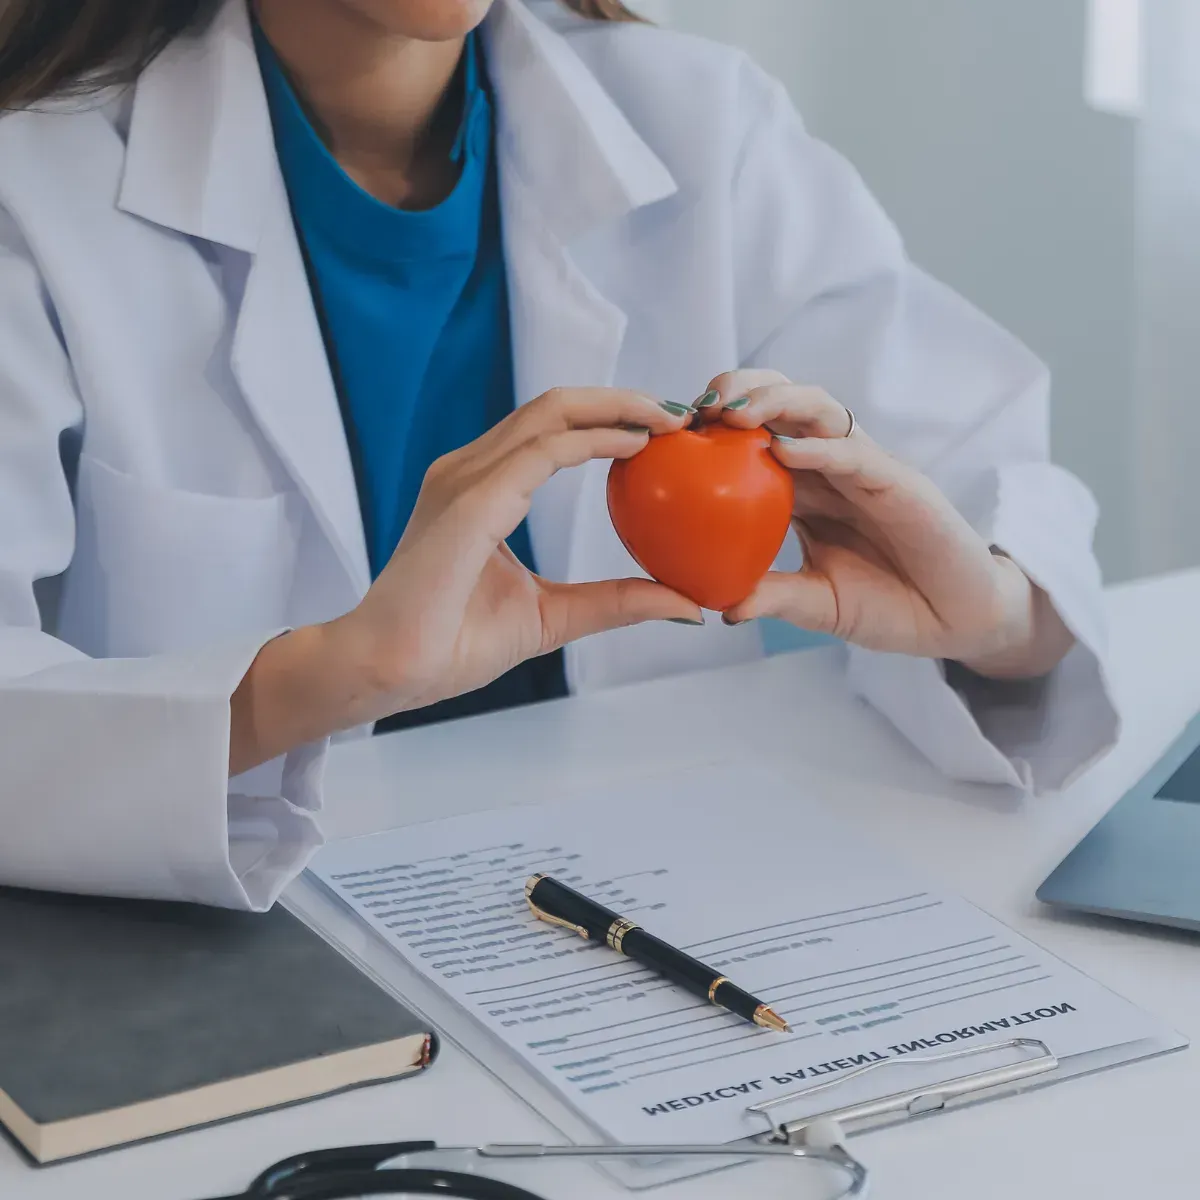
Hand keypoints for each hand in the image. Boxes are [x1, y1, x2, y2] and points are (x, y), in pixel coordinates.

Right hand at [230, 389, 699, 772]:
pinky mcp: (468, 501)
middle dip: (621, 401)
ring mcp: (464, 480)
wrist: (389, 670)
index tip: (664, 433)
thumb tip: (688, 605)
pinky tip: (632, 446)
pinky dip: (591, 440)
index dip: (609, 420)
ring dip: (614, 408)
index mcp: (481, 488)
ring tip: (667, 420)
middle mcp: (469, 471)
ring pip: (549, 414)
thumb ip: (616, 602)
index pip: (551, 432)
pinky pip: (540, 453)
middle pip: (555, 408)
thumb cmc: (452, 643)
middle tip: (677, 415)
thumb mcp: (555, 616)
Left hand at [696, 370, 1074, 676]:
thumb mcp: (818, 605)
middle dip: (739, 392)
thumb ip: (774, 597)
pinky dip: (819, 448)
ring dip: (774, 402)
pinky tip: (782, 451)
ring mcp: (865, 469)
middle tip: (697, 407)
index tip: (669, 436)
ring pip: (818, 412)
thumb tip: (718, 606)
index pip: (754, 442)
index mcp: (805, 491)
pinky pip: (854, 454)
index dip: (713, 430)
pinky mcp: (898, 481)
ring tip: (733, 411)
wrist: (955, 622)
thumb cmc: (887, 607)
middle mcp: (830, 468)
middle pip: (782, 407)